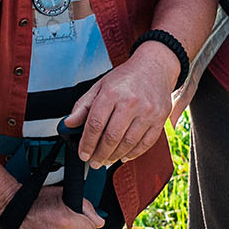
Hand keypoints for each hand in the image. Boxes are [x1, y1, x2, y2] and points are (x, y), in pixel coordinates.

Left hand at [66, 39, 180, 167]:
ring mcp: (147, 112)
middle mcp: (130, 102)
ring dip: (115, 156)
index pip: (95, 124)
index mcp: (112, 93)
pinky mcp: (159, 118)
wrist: (154, 66)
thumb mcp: (100, 86)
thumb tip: (69, 124)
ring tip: (106, 160)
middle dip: (100, 154)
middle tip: (94, 162)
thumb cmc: (125, 78)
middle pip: (111, 137)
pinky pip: (145, 143)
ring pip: (128, 143)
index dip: (87, 143)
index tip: (83, 154)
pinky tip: (124, 156)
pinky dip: (133, 154)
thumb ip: (83, 106)